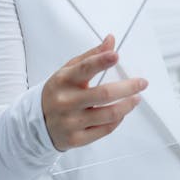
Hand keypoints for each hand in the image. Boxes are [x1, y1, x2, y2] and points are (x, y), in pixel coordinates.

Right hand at [41, 35, 147, 151]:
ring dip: (127, 105)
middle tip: (142, 83)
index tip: (116, 55)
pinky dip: (118, 119)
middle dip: (128, 87)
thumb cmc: (59, 92)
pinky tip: (122, 112)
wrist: (37, 122)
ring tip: (136, 98)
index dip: (101, 61)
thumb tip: (111, 40)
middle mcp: (66, 101)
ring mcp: (70, 122)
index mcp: (63, 80)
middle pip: (103, 94)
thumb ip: (91, 56)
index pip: (84, 68)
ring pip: (109, 114)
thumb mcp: (69, 71)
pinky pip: (105, 129)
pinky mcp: (76, 139)